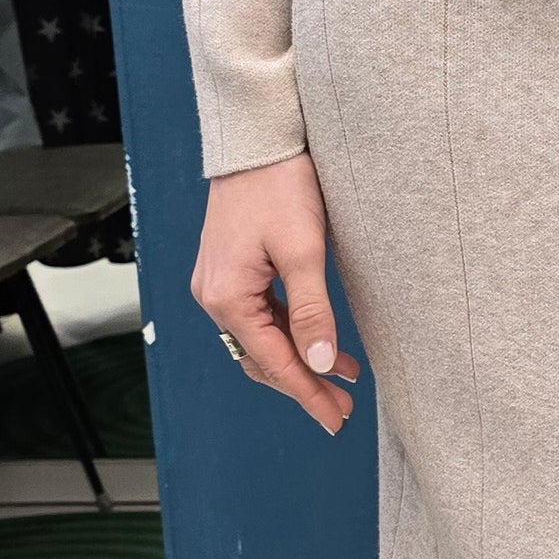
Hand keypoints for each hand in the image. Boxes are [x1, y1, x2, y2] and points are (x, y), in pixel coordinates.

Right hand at [190, 150, 360, 434]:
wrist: (255, 140)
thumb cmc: (279, 186)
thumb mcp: (304, 251)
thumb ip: (313, 312)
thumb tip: (321, 365)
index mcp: (227, 297)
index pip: (274, 361)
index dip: (308, 393)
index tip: (336, 419)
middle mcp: (213, 296)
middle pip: (263, 358)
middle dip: (305, 383)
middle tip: (344, 407)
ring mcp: (218, 284)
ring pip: (261, 340)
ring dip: (300, 359)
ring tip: (343, 377)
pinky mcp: (229, 271)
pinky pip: (259, 316)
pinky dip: (289, 334)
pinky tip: (319, 341)